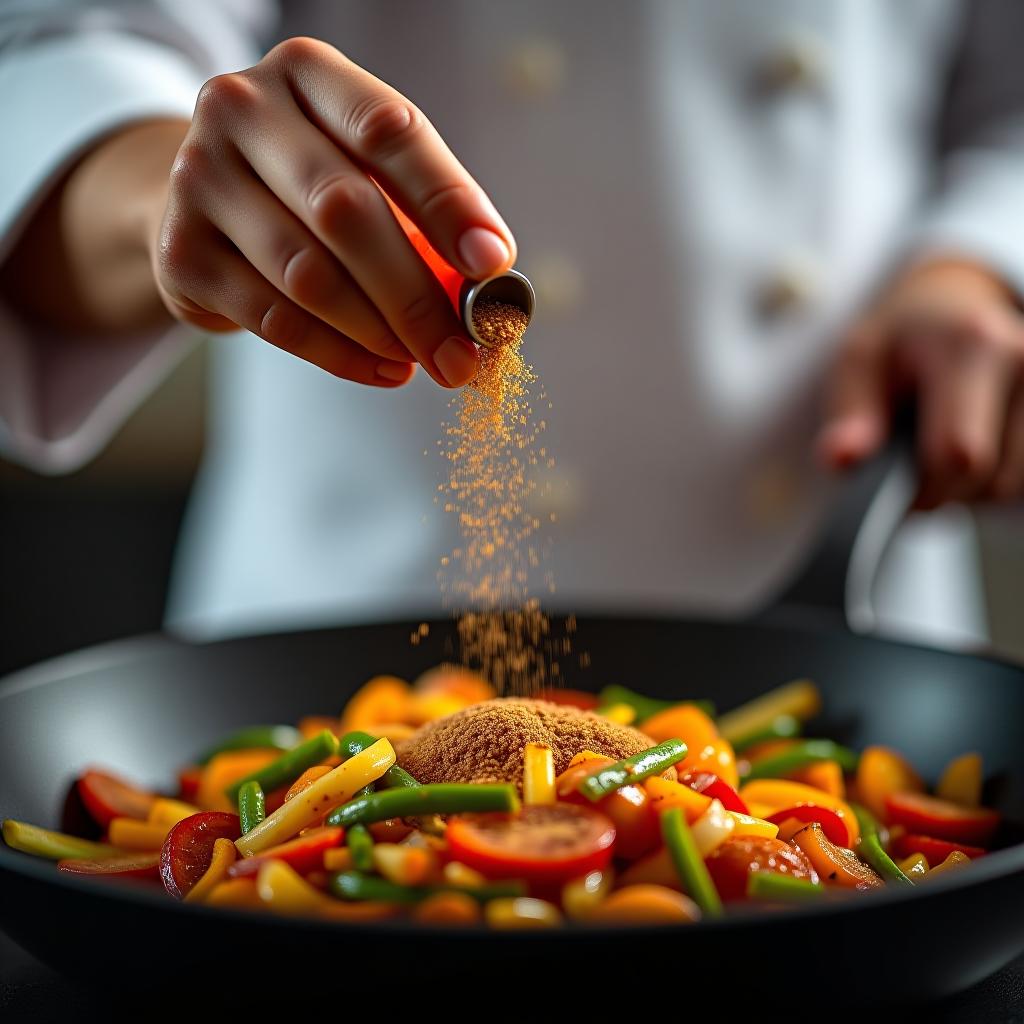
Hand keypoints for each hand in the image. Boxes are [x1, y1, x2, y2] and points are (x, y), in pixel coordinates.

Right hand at [155, 37, 516, 387]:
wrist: (204, 203)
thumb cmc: (310, 185)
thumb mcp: (365, 170)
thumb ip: (423, 218)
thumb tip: (489, 290)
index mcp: (307, 73)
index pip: (388, 130)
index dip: (447, 200)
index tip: (493, 263)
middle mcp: (242, 110)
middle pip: (344, 211)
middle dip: (416, 294)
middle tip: (463, 352)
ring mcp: (199, 178)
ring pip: (307, 274)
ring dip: (380, 331)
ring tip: (426, 360)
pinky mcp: (181, 253)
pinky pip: (276, 318)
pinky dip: (341, 355)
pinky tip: (384, 369)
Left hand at [817, 259, 1023, 506]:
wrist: (952, 308)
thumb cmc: (901, 340)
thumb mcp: (859, 362)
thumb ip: (850, 412)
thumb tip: (843, 458)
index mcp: (973, 346)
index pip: (959, 454)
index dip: (924, 489)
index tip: (897, 487)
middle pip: (991, 480)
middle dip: (946, 489)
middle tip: (916, 460)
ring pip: (1013, 488)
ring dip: (974, 488)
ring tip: (947, 447)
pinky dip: (998, 480)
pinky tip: (981, 448)